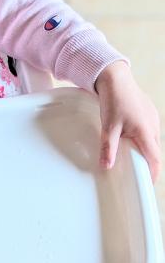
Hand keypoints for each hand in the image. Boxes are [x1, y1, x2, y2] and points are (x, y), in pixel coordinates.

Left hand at [95, 61, 160, 182]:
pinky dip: (143, 138)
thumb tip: (107, 166)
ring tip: (133, 157)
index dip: (153, 173)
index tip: (147, 183)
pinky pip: (149, 130)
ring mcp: (153, 118)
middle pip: (154, 151)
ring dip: (145, 149)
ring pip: (152, 140)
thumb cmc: (114, 100)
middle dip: (148, 162)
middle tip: (137, 172)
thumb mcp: (109, 126)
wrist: (115, 78)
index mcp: (146, 132)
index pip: (155, 159)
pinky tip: (131, 139)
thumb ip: (109, 148)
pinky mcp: (149, 112)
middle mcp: (153, 126)